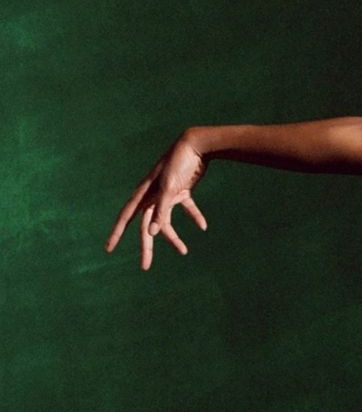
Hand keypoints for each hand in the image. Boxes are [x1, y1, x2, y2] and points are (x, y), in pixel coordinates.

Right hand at [104, 131, 209, 269]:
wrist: (197, 145)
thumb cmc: (179, 163)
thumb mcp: (169, 188)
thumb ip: (161, 210)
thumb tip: (151, 233)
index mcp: (144, 194)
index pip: (126, 218)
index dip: (117, 233)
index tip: (108, 249)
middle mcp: (152, 195)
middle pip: (146, 226)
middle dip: (146, 247)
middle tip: (145, 267)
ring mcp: (167, 194)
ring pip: (166, 221)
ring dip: (173, 236)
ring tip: (184, 251)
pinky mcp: (183, 190)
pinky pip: (186, 208)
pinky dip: (194, 216)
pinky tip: (202, 226)